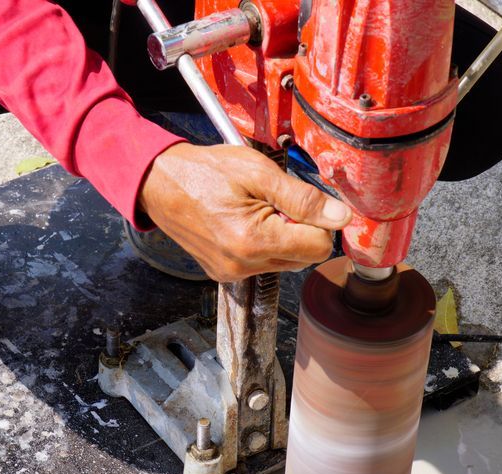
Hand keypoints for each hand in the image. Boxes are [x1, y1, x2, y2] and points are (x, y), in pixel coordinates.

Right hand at [138, 143, 351, 282]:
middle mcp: (243, 266)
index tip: (300, 201)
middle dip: (299, 229)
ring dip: (281, 237)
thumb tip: (341, 218)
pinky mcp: (224, 274)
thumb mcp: (258, 172)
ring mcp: (231, 273)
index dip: (318, 221)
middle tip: (272, 202)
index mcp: (254, 241)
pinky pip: (263, 264)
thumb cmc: (205, 171)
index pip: (319, 247)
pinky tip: (242, 223)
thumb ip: (302, 198)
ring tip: (254, 211)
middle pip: (304, 257)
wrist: (160, 184)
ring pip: (285, 262)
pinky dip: (262, 245)